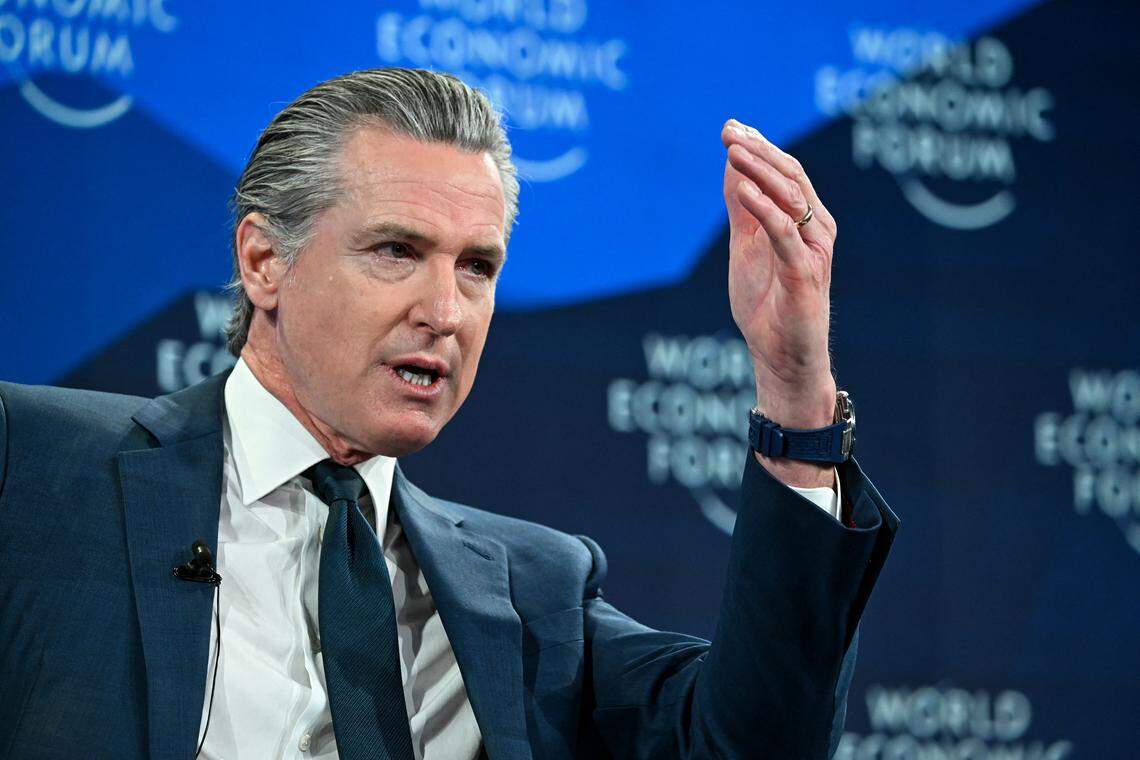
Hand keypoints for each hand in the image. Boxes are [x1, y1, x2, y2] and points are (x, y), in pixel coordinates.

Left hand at [721, 119, 838, 486]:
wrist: (781, 358)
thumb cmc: (767, 305)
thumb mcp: (747, 247)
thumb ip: (743, 209)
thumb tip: (730, 164)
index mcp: (805, 221)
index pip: (785, 171)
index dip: (759, 146)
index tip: (730, 125)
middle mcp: (816, 230)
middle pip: (790, 177)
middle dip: (759, 150)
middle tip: (730, 130)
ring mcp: (814, 251)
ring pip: (791, 198)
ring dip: (760, 170)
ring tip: (733, 150)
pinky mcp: (805, 274)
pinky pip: (785, 233)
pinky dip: (765, 208)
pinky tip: (744, 189)